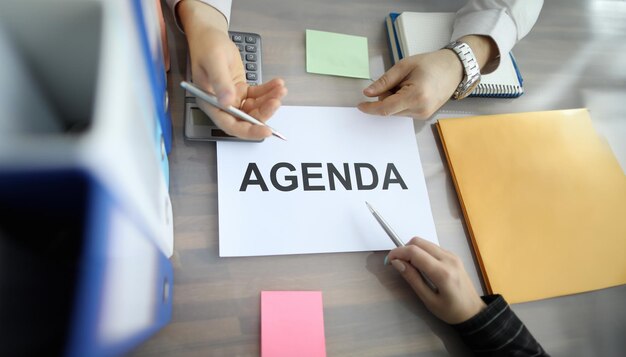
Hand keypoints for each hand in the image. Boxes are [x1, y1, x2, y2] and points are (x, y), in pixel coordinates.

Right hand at [178, 0, 286, 139]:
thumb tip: (228, 102)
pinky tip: (277, 83)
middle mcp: (221, 104)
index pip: (230, 125)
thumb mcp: (214, 61)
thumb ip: (221, 82)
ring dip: (269, 100)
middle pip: (246, 119)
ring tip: (280, 89)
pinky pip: (258, 95)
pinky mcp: (242, 90)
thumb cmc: (207, 46)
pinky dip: (269, 91)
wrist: (210, 35)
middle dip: (264, 113)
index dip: (248, 131)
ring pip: (255, 108)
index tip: (265, 130)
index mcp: (210, 103)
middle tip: (276, 101)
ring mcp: (233, 98)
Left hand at [357, 35, 495, 119]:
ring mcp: (423, 115)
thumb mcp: (404, 66)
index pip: (386, 108)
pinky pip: (404, 111)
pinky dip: (401, 102)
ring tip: (409, 84)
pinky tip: (412, 90)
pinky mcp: (424, 116)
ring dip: (394, 99)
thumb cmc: (431, 63)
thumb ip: (385, 81)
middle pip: (390, 110)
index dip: (370, 108)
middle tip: (397, 81)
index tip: (360, 105)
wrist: (454, 68)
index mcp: (415, 96)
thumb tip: (368, 93)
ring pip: (396, 111)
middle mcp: (420, 110)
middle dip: (386, 97)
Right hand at [386, 237, 485, 323]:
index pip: (414, 252)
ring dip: (413, 250)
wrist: (473, 311)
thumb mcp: (428, 300)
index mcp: (442, 272)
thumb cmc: (450, 311)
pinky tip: (421, 266)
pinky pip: (432, 247)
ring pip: (425, 242)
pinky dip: (422, 252)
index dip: (398, 253)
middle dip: (404, 249)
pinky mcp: (453, 255)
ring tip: (409, 266)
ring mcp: (452, 255)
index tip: (389, 260)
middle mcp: (448, 258)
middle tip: (398, 264)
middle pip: (419, 242)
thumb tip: (397, 263)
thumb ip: (413, 279)